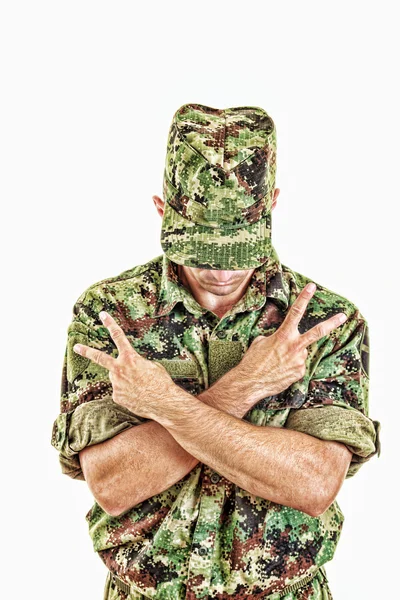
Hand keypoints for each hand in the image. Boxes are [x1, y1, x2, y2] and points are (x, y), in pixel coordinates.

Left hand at [72, 311, 175, 418]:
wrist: (163, 402)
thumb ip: (138, 363)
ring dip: (126, 381)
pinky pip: (121, 392)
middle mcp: (119, 369)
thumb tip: (133, 367)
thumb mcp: (152, 366)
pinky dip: (129, 393)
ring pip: (117, 378)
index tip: (102, 315)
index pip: (118, 336)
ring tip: (141, 387)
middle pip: (99, 357)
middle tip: (76, 347)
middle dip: (86, 351)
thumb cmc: (161, 382)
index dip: (110, 324)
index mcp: (130, 357)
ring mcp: (116, 384)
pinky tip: (138, 396)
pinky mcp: (117, 396)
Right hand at [239, 282, 347, 399]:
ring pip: (301, 352)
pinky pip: (298, 365)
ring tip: (277, 362)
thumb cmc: (252, 361)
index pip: (296, 312)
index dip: (304, 298)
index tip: (312, 287)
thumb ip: (274, 337)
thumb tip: (282, 340)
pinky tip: (279, 370)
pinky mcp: (300, 372)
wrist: (251, 382)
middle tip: (343, 316)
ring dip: (292, 354)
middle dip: (332, 323)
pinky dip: (290, 366)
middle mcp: (295, 346)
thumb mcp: (260, 342)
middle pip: (318, 331)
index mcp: (283, 335)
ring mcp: (299, 360)